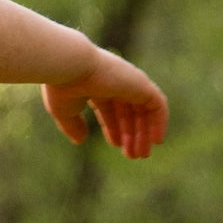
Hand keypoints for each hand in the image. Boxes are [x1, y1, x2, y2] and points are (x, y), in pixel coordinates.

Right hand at [41, 51, 167, 158]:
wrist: (70, 66)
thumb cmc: (62, 88)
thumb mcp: (64, 111)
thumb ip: (73, 125)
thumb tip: (80, 141)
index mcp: (96, 86)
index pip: (111, 108)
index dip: (114, 127)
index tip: (116, 145)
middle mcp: (115, 82)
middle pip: (129, 111)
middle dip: (132, 134)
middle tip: (134, 155)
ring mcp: (129, 82)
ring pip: (144, 110)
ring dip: (145, 133)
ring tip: (142, 154)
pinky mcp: (141, 84)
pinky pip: (158, 105)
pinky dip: (159, 122)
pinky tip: (156, 140)